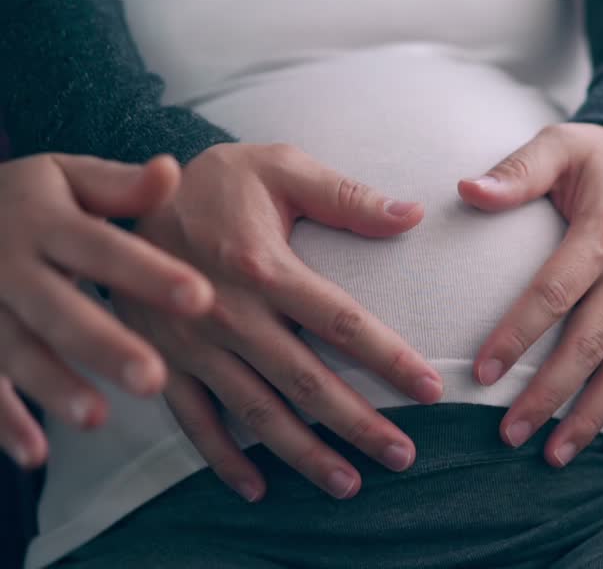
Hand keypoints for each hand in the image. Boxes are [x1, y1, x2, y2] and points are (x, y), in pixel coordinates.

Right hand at [0, 154, 212, 468]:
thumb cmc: (22, 200)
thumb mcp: (63, 178)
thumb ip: (118, 186)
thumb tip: (172, 171)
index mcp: (46, 223)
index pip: (105, 249)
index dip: (150, 274)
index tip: (202, 297)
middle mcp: (11, 268)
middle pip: (60, 310)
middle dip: (104, 345)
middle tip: (154, 378)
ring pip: (17, 352)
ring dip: (54, 386)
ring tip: (98, 418)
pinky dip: (4, 421)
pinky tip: (37, 452)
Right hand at [117, 143, 443, 501]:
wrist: (120, 197)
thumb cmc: (218, 180)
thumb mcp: (280, 167)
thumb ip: (347, 196)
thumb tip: (412, 214)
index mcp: (264, 265)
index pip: (340, 322)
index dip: (388, 358)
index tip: (430, 390)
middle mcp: (230, 313)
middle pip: (305, 380)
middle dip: (357, 423)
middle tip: (403, 456)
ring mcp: (192, 345)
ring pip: (256, 412)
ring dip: (303, 453)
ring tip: (349, 483)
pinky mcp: (164, 362)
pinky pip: (194, 420)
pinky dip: (223, 459)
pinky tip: (258, 488)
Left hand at [458, 124, 602, 466]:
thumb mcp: (563, 144)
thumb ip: (517, 170)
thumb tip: (466, 189)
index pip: (554, 294)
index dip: (516, 336)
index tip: (481, 374)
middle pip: (590, 346)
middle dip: (549, 396)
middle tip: (509, 434)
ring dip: (592, 417)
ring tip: (555, 455)